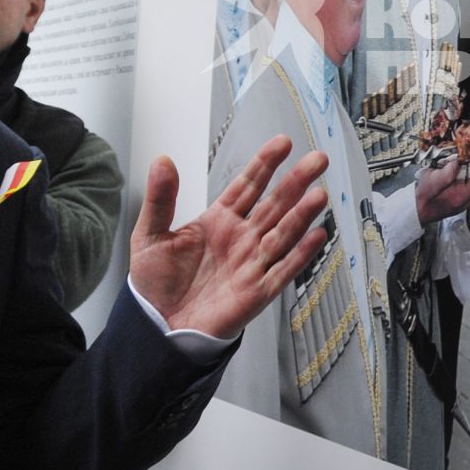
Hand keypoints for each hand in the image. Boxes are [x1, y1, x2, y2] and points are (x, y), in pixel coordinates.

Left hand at [129, 137, 329, 338]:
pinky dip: (301, 254)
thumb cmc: (156, 283)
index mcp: (219, 220)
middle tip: (319, 159)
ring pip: (283, 233)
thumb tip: (162, 160)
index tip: (284, 143)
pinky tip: (317, 235)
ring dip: (302, 214)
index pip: (248, 185)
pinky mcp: (257, 292)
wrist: (158, 326)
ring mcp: (252, 263)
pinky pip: (284, 270)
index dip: (265, 164)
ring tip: (319, 194)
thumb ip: (160, 199)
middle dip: (296, 181)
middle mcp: (242, 238)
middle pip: (275, 204)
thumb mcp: (150, 235)